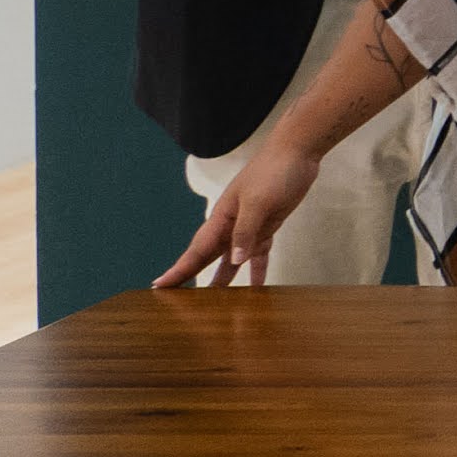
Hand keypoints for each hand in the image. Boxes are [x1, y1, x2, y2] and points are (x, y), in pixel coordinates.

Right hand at [160, 149, 323, 287]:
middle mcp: (230, 225)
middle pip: (209, 257)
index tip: (160, 286)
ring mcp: (249, 226)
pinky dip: (257, 269)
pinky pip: (258, 253)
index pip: (196, 249)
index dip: (179, 269)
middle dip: (194, 277)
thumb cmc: (273, 172)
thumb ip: (246, 231)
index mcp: (222, 217)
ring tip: (216, 303)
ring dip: (224, 278)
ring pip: (232, 259)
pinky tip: (257, 286)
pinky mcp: (268, 226)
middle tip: (180, 302)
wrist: (297, 152)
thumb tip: (233, 261)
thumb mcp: (258, 202)